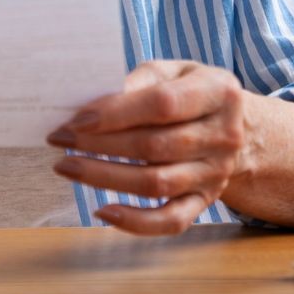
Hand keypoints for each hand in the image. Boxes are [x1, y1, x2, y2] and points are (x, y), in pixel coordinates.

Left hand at [46, 60, 253, 235]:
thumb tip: (92, 105)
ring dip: (105, 178)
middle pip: (154, 146)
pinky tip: (102, 212)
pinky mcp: (205, 201)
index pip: (162, 104)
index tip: (75, 120)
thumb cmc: (189, 90)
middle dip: (99, 145)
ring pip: (156, 184)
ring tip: (67, 167)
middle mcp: (224, 135)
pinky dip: (135, 222)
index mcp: (218, 92)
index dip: (115, 113)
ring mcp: (216, 173)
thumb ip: (138, 80)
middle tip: (59, 140)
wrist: (234, 125)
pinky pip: (170, 221)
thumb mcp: (172, 71)